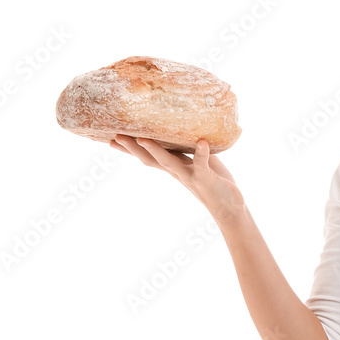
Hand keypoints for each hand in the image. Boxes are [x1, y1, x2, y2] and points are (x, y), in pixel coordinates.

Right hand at [110, 135, 244, 224]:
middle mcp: (178, 172)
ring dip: (156, 152)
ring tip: (143, 138)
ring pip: (170, 163)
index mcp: (174, 167)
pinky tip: (201, 142)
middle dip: (133, 149)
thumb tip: (177, 133)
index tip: (110, 139)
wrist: (229, 207)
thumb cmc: (213, 181)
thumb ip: (186, 152)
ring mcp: (191, 176)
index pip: (148, 156)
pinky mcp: (207, 178)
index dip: (130, 149)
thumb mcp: (196, 164)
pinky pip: (203, 164)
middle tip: (116, 137)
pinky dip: (202, 154)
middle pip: (151, 159)